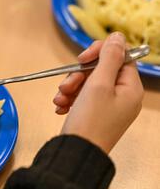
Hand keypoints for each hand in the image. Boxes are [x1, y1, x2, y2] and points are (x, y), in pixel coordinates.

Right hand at [53, 32, 143, 152]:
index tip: (80, 59)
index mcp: (130, 88)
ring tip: (59, 99)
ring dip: (70, 87)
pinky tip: (60, 107)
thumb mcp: (98, 84)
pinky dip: (70, 99)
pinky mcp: (94, 115)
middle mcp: (123, 96)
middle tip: (65, 85)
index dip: (98, 54)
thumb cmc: (89, 120)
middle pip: (100, 71)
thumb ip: (108, 58)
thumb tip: (118, 36)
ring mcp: (108, 107)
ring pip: (88, 84)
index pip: (119, 57)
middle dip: (78, 75)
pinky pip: (82, 98)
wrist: (76, 153)